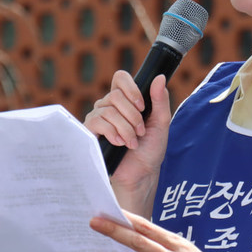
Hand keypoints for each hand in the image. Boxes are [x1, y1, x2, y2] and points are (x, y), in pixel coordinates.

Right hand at [84, 72, 170, 214]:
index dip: (130, 88)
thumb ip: (160, 100)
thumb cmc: (151, 149)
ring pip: (108, 110)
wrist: (141, 174)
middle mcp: (109, 106)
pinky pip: (97, 122)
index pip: (120, 78)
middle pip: (115, 95)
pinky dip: (113, 132)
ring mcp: (98, 118)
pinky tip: (120, 143)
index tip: (142, 106)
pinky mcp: (90, 133)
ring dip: (125, 128)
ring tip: (132, 142)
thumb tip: (159, 77)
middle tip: (140, 131)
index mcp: (126, 101)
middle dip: (132, 115)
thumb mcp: (161, 122)